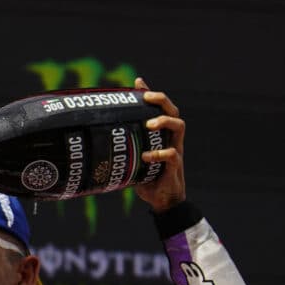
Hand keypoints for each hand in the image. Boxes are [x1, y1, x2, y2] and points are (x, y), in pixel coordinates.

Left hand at [135, 77, 186, 212]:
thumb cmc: (147, 176)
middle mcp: (171, 139)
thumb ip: (126, 144)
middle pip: (173, 111)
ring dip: (164, 121)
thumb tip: (105, 134)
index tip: (138, 84)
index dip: (152, 94)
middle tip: (147, 98)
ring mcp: (175, 151)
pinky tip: (146, 156)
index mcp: (162, 135)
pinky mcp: (174, 167)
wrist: (161, 200)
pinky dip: (159, 154)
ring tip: (149, 124)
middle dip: (161, 101)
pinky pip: (172, 155)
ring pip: (179, 127)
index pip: (161, 109)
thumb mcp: (134, 156)